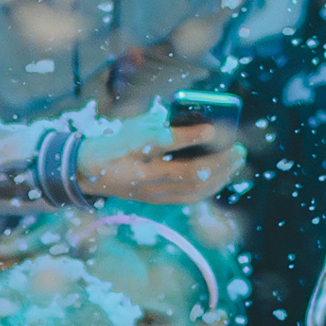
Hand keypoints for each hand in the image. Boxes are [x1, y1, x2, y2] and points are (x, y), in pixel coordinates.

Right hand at [76, 108, 245, 204]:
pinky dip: (210, 186)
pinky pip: (190, 197)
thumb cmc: (111, 144)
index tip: (214, 129)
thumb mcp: (131, 129)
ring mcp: (154, 195)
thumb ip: (161, 128)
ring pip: (194, 191)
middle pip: (192, 177)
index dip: (194, 139)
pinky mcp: (158, 200)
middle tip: (239, 148)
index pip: (172, 151)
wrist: (86, 173)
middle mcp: (148, 183)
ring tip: (236, 161)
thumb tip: (198, 125)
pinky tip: (223, 175)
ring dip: (220, 176)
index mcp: (139, 161)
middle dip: (220, 163)